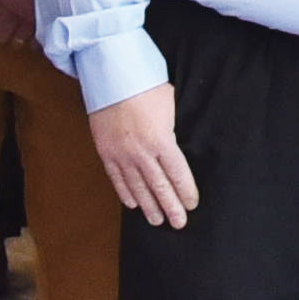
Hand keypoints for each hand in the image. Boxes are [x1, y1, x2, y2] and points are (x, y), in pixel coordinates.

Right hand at [93, 84, 199, 227]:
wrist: (111, 75)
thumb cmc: (145, 86)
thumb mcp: (170, 105)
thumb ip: (172, 130)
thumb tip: (177, 147)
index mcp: (161, 141)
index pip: (178, 174)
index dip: (185, 192)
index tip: (192, 205)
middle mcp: (141, 153)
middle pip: (159, 187)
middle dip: (170, 207)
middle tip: (178, 223)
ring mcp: (121, 155)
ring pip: (138, 188)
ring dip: (149, 206)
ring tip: (157, 221)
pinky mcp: (106, 152)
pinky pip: (117, 179)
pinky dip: (125, 193)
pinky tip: (133, 205)